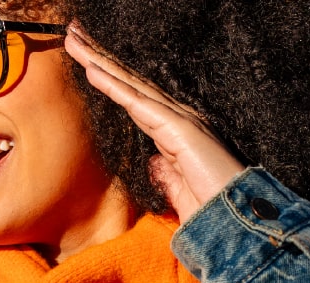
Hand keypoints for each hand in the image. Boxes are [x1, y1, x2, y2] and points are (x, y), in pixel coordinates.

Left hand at [64, 25, 244, 220]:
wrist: (236, 222)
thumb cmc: (211, 209)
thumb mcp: (179, 190)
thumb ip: (165, 175)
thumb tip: (154, 163)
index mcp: (174, 131)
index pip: (133, 97)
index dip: (109, 76)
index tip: (85, 60)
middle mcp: (177, 118)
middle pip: (129, 82)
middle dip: (99, 57)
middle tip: (73, 34)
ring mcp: (179, 120)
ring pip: (130, 85)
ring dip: (100, 61)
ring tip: (74, 40)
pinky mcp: (179, 129)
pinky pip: (138, 103)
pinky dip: (114, 86)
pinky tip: (92, 70)